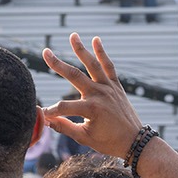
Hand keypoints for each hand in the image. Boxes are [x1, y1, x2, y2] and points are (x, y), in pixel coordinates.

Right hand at [39, 34, 139, 158]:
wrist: (134, 140)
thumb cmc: (109, 142)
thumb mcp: (84, 138)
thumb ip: (64, 128)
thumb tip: (46, 121)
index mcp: (91, 109)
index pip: (63, 107)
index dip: (51, 111)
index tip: (43, 115)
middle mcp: (99, 94)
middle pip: (74, 76)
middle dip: (57, 64)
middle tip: (45, 52)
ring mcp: (108, 88)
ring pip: (92, 65)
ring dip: (82, 49)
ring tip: (73, 35)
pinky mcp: (116, 86)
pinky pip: (109, 66)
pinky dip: (103, 53)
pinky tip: (96, 39)